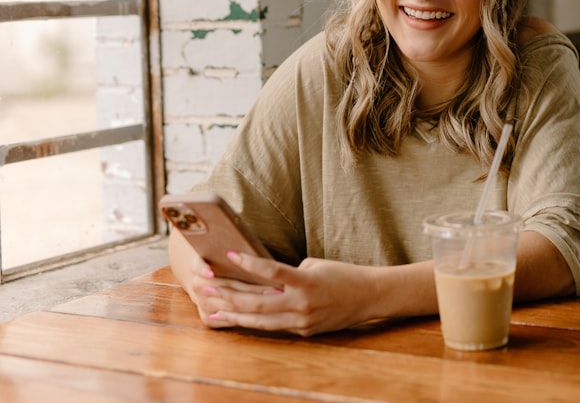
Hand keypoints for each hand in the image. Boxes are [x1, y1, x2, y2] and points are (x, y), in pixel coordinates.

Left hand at [199, 252, 379, 336]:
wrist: (369, 296)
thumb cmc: (343, 275)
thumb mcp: (316, 265)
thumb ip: (289, 274)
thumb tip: (264, 278)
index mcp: (307, 281)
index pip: (272, 271)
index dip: (249, 263)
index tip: (230, 254)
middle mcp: (302, 303)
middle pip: (257, 302)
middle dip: (228, 294)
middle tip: (206, 286)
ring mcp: (302, 320)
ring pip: (259, 320)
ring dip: (233, 315)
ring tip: (212, 310)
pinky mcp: (303, 331)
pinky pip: (273, 326)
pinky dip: (254, 322)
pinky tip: (238, 319)